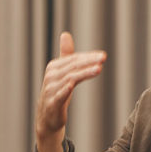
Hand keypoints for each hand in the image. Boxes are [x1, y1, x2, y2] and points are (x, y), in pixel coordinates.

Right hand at [35, 32, 106, 151]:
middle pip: (73, 66)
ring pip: (70, 78)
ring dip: (84, 73)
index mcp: (54, 67)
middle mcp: (51, 76)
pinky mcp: (52, 103)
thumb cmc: (57, 92)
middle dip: (89, 61)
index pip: (74, 59)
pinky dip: (66, 88)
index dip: (88, 57)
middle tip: (103, 58)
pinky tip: (72, 85)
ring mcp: (51, 89)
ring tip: (98, 69)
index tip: (103, 56)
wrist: (47, 117)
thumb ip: (65, 54)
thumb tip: (65, 34)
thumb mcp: (62, 72)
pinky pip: (60, 94)